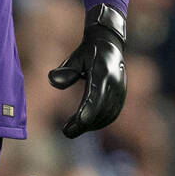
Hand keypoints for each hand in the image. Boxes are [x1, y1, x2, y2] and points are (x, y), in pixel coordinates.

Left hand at [48, 4, 126, 138]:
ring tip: (72, 129)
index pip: (96, 96)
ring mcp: (121, 90)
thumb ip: (66, 70)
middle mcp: (115, 83)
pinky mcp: (121, 95)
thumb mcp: (75, 56)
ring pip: (107, 115)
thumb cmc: (88, 51)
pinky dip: (99, 122)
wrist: (109, 44)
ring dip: (91, 125)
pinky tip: (85, 125)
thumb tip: (53, 81)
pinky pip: (112, 113)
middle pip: (101, 110)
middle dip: (84, 124)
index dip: (87, 112)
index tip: (76, 123)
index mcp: (103, 72)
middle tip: (66, 132)